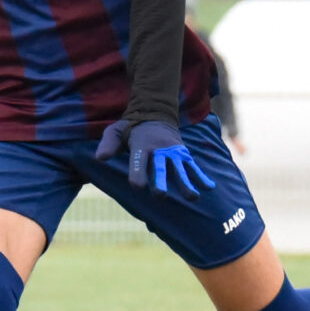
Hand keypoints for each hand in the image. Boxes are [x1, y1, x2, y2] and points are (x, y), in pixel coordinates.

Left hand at [95, 118, 215, 194]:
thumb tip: (101, 157)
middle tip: (160, 195)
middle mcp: (159, 149)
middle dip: (161, 181)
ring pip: (180, 168)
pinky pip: (193, 165)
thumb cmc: (131, 128)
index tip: (137, 186)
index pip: (139, 160)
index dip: (137, 173)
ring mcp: (173, 151)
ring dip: (186, 183)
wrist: (156, 113)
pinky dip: (201, 176)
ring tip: (193, 197)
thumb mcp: (116, 131)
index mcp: (141, 145)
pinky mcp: (183, 153)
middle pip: (160, 167)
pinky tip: (209, 187)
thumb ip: (108, 144)